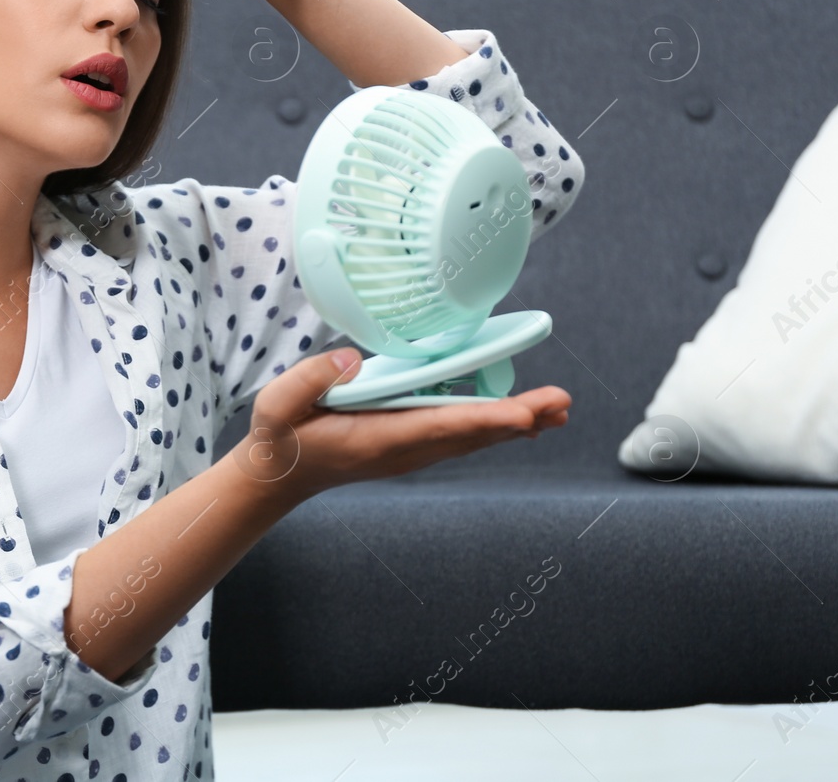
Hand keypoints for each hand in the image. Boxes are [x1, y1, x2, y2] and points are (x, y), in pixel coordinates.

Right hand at [233, 349, 571, 504]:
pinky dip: (493, 427)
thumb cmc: (280, 437)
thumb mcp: (277, 405)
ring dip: (514, 424)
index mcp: (375, 440)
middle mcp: (402, 450)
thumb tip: (353, 361)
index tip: (523, 415)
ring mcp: (408, 452)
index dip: (482, 419)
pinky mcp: (409, 446)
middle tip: (560, 404)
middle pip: (468, 435)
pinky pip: (460, 437)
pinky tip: (521, 420)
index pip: (437, 427)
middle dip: (516, 419)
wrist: (278, 475)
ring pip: (470, 439)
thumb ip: (311, 379)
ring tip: (556, 410)